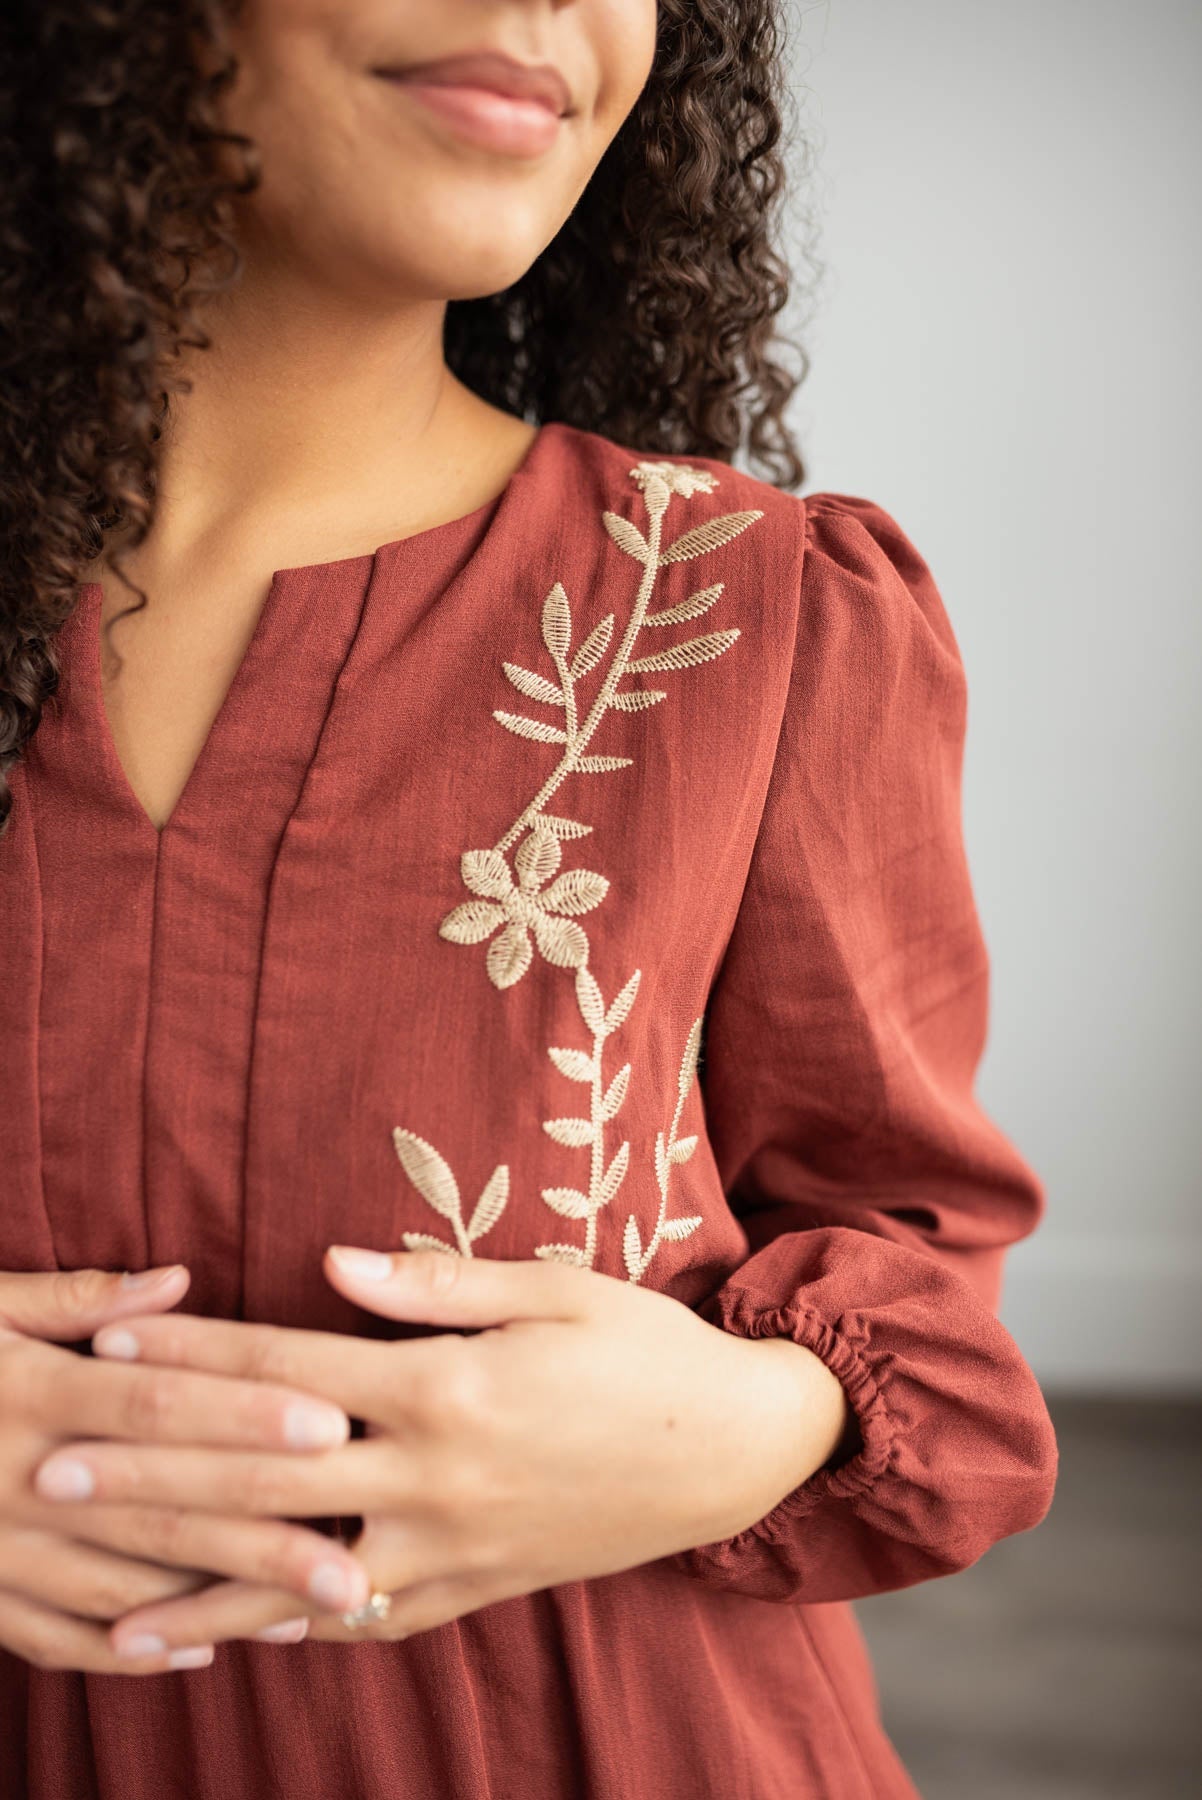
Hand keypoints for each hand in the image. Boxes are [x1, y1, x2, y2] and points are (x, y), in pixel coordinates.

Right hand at [0, 1264, 371, 1673]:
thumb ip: (73, 1300)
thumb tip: (178, 1281)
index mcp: (30, 1390)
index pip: (158, 1404)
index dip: (245, 1416)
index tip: (332, 1427)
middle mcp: (17, 1477)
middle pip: (159, 1514)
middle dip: (263, 1544)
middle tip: (356, 1567)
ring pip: (119, 1591)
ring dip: (218, 1609)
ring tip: (306, 1617)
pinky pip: (52, 1639)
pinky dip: (126, 1654)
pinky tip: (201, 1653)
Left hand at [33, 1249, 847, 1656]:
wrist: (734, 1450)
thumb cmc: (644, 1350)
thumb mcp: (553, 1290)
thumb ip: (435, 1282)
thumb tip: (329, 1263)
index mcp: (447, 1384)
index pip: (287, 1365)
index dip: (192, 1350)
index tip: (111, 1339)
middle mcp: (435, 1475)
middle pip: (264, 1476)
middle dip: (151, 1473)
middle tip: (56, 1471)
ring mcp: (453, 1546)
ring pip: (301, 1575)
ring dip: (200, 1590)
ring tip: (111, 1608)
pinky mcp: (478, 1587)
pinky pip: (372, 1620)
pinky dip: (298, 1630)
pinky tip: (241, 1639)